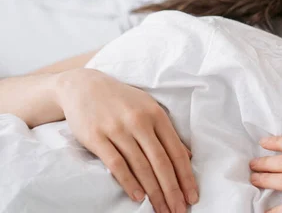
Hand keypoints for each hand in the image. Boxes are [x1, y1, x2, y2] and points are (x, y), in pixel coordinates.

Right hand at [55, 68, 198, 212]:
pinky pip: (117, 164)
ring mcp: (118, 129)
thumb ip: (166, 131)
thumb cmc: (121, 100)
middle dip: (173, 190)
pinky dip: (129, 182)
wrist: (83, 86)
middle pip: (161, 162)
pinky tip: (138, 197)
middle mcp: (140, 121)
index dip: (186, 176)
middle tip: (179, 211)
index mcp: (156, 115)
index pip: (176, 151)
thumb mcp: (148, 108)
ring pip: (141, 166)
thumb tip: (187, 156)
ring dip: (153, 192)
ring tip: (162, 210)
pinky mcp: (97, 137)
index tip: (193, 196)